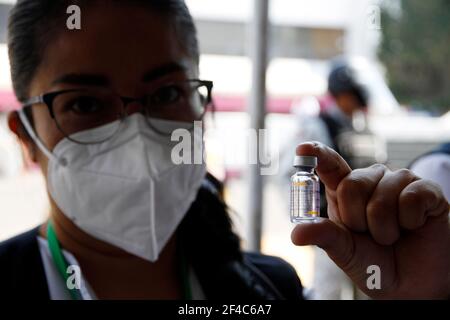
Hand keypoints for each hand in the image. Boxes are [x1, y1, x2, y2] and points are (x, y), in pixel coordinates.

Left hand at [291, 142, 449, 298]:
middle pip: (351, 186)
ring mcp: (399, 182)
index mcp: (344, 190)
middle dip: (357, 221)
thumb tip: (296, 234)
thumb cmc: (373, 263)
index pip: (330, 165)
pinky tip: (413, 226)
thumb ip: (324, 236)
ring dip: (384, 229)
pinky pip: (412, 198)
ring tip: (392, 236)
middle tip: (369, 235)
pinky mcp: (427, 189)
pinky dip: (410, 222)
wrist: (411, 284)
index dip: (318, 154)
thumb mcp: (344, 251)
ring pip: (382, 198)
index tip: (303, 147)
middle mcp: (370, 179)